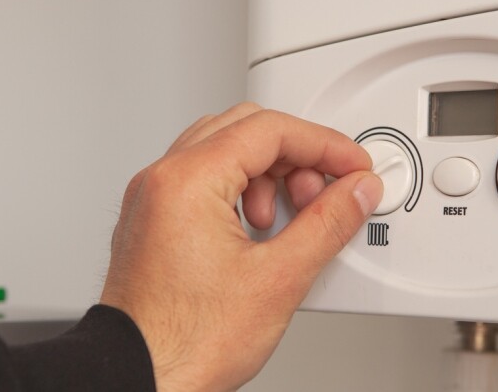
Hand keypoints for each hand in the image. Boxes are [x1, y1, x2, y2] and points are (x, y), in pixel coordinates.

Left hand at [100, 103, 382, 391]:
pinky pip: (205, 182)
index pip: (269, 130)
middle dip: (296, 156)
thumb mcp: (278, 279)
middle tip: (327, 191)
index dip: (323, 143)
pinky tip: (261, 231)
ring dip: (268, 175)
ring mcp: (153, 201)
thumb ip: (328, 224)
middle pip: (245, 130)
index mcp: (187, 182)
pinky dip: (241, 192)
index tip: (352, 164)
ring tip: (291, 217)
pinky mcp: (155, 223)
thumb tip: (357, 191)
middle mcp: (162, 181)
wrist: (141, 382)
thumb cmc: (185, 343)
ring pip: (224, 152)